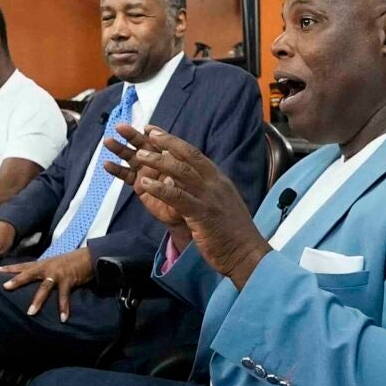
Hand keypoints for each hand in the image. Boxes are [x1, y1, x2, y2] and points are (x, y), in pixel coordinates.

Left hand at [0, 249, 94, 321]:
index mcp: (41, 264)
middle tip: (5, 287)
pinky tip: (63, 318)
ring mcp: (57, 274)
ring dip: (37, 301)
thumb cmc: (69, 263)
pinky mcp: (68, 280)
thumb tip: (29, 280)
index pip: (22, 266)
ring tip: (30, 313)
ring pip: (44, 288)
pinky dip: (64, 307)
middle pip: (28, 273)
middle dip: (17, 280)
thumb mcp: (52, 265)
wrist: (88, 256)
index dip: (8, 268)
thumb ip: (40, 272)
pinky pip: (64, 296)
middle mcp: (46, 267)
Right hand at [101, 124, 187, 235]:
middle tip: (120, 127)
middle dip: (132, 136)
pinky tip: (107, 164)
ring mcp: (148, 171)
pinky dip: (117, 170)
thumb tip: (170, 180)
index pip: (164, 144)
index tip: (148, 129)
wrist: (187, 214)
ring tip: (108, 141)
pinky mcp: (139, 185)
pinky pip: (126, 176)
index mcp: (173, 156)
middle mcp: (159, 161)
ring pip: (132, 157)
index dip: (157, 136)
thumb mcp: (190, 189)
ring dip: (120, 149)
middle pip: (145, 145)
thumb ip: (179, 182)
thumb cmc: (193, 197)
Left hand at [102, 126, 267, 287]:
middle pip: (189, 155)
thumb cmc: (233, 233)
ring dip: (159, 161)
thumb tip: (192, 182)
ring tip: (139, 155)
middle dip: (166, 142)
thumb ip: (208, 191)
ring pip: (182, 171)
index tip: (157, 131)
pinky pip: (178, 197)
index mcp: (219, 180)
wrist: (247, 254)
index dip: (174, 141)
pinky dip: (161, 188)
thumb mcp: (221, 204)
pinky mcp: (203, 215)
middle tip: (146, 133)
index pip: (195, 154)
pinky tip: (145, 184)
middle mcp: (215, 184)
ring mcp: (210, 198)